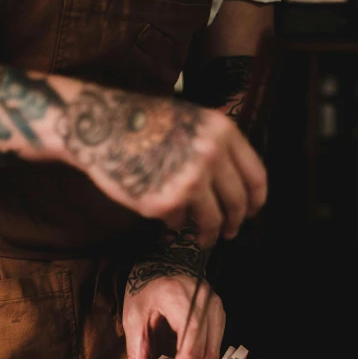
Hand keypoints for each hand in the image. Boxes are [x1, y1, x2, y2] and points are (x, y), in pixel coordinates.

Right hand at [56, 86, 266, 247]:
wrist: (101, 126)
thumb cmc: (145, 122)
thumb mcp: (192, 120)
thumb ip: (218, 147)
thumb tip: (237, 186)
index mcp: (222, 134)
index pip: (256, 177)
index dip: (256, 200)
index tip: (252, 212)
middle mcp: (211, 157)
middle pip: (237, 204)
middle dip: (235, 223)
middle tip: (229, 232)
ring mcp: (189, 182)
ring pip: (212, 221)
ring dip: (209, 234)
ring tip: (203, 238)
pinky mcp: (165, 203)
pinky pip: (177, 222)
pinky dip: (173, 222)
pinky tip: (163, 212)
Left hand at [122, 274, 225, 358]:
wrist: (164, 261)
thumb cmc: (146, 286)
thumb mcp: (134, 317)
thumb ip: (138, 352)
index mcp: (182, 301)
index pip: (190, 348)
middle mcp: (206, 304)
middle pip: (205, 355)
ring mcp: (216, 309)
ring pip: (214, 354)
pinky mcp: (219, 315)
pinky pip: (214, 346)